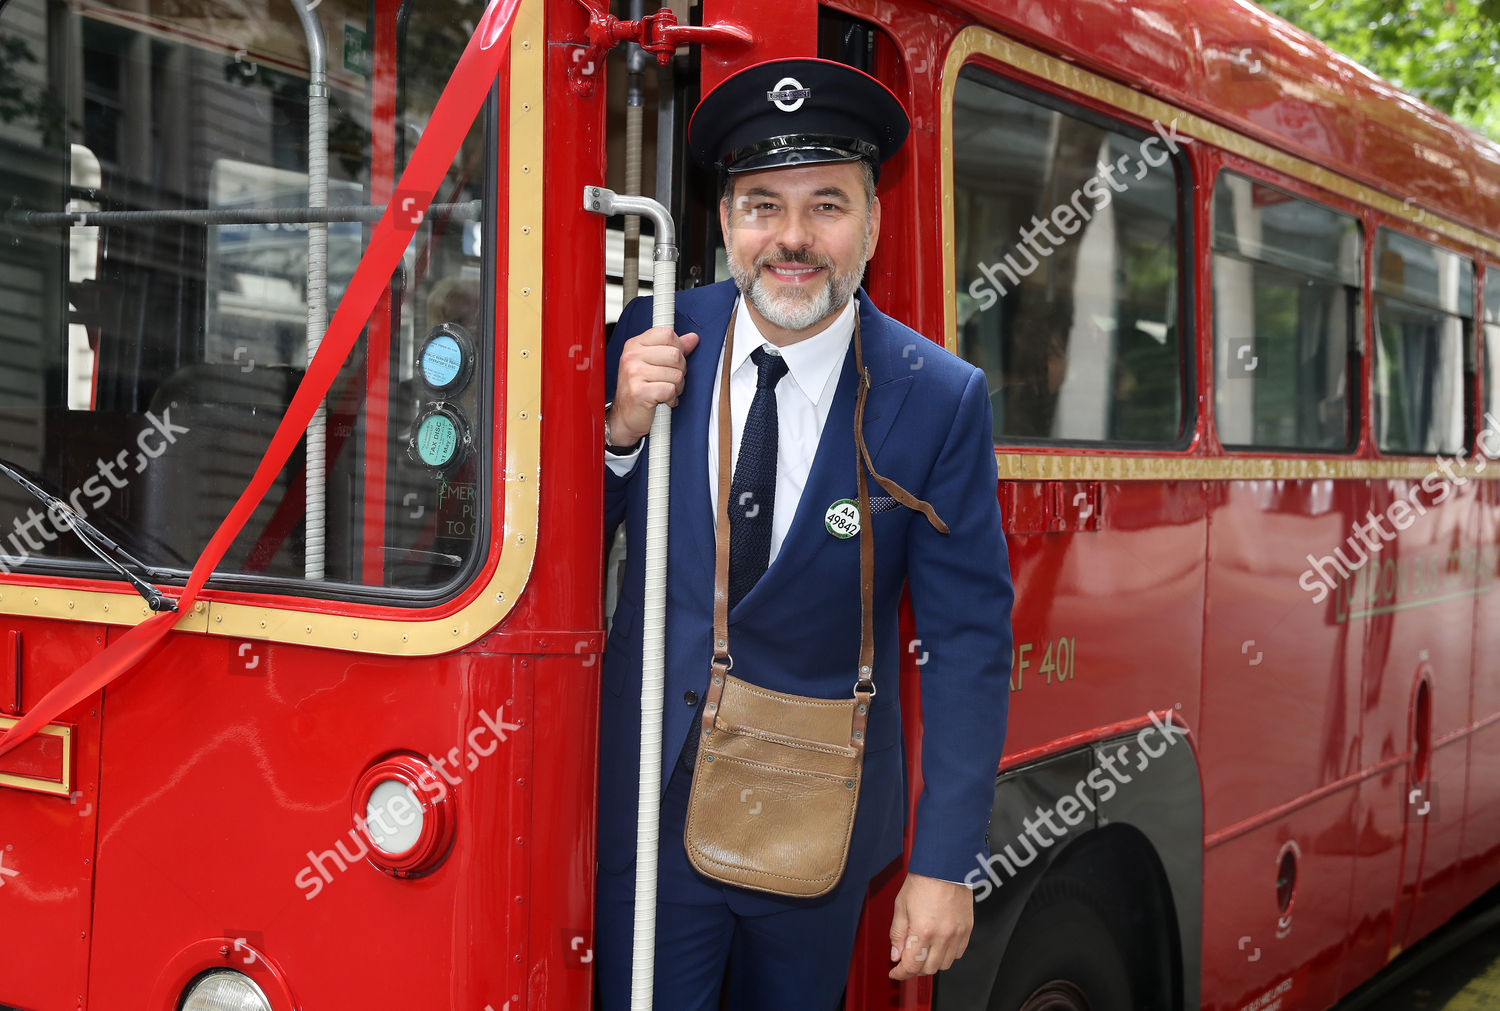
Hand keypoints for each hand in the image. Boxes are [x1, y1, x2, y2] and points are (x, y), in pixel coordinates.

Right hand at [608, 326, 699, 446]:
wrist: (625, 417)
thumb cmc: (640, 390)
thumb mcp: (654, 364)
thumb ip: (673, 348)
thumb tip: (693, 338)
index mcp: (635, 345)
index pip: (667, 334)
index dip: (678, 348)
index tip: (672, 361)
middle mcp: (632, 356)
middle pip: (675, 354)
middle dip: (679, 370)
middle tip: (669, 380)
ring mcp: (634, 373)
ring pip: (676, 374)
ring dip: (677, 387)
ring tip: (666, 391)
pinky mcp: (639, 391)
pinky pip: (670, 389)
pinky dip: (671, 398)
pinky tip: (663, 400)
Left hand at [888, 872, 973, 979]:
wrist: (945, 866)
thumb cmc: (923, 881)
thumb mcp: (901, 906)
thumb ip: (897, 934)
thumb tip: (896, 954)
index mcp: (922, 931)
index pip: (911, 966)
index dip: (901, 973)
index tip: (896, 972)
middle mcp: (942, 936)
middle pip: (928, 969)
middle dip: (914, 969)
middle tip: (907, 960)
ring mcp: (956, 934)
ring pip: (944, 965)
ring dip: (931, 963)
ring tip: (923, 952)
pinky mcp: (967, 930)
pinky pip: (957, 954)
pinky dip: (946, 955)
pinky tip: (938, 945)